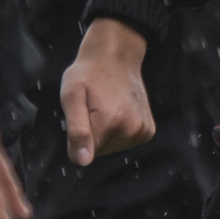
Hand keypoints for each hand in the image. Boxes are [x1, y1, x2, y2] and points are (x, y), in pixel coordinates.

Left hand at [60, 20, 154, 165]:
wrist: (116, 57)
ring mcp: (142, 131)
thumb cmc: (89, 73)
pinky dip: (118, 131)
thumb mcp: (71, 95)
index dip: (75, 136)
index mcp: (110, 122)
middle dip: (91, 134)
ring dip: (105, 132)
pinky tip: (118, 111)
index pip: (81, 154)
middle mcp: (130, 129)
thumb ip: (76, 130)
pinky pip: (124, 143)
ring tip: (106, 106)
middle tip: (93, 107)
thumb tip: (82, 161)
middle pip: (97, 152)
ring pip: (111, 148)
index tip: (81, 114)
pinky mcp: (148, 131)